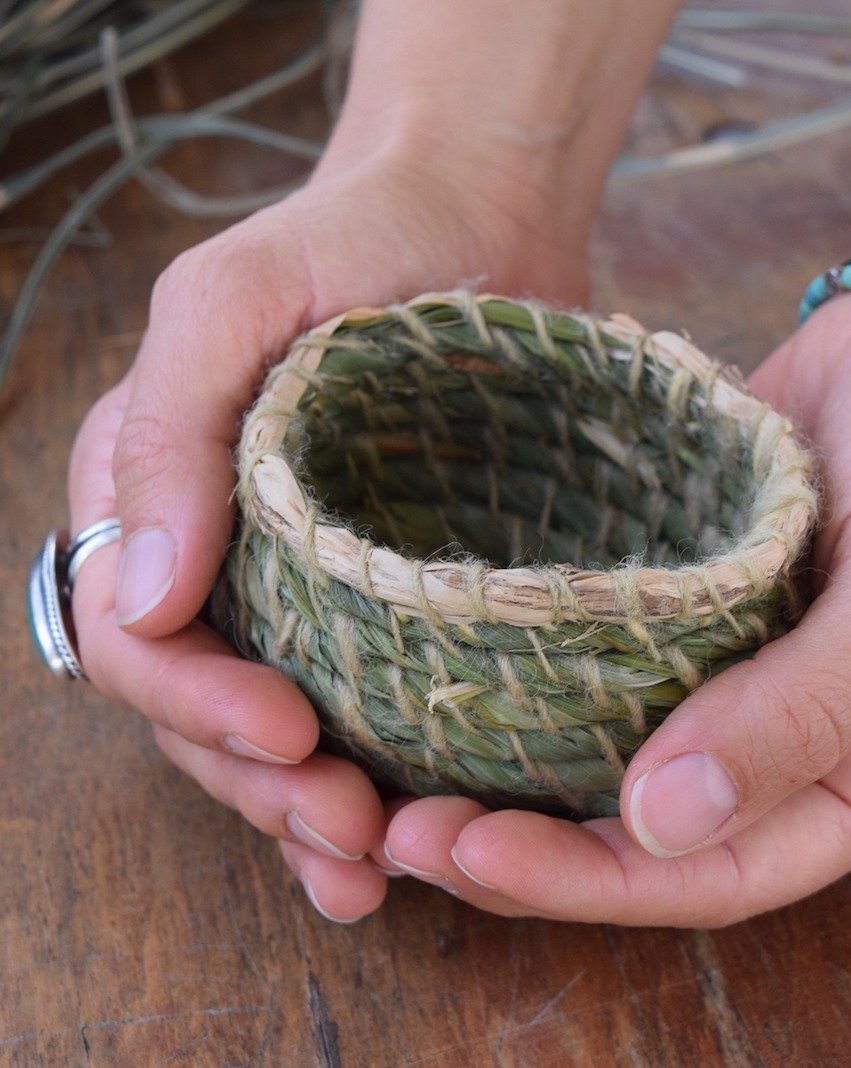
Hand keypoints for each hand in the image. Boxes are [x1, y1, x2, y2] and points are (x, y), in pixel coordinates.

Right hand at [67, 153, 586, 921]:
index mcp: (156, 494)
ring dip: (308, 814)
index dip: (195, 702)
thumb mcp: (230, 300)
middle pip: (203, 712)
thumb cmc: (351, 238)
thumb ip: (164, 433)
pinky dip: (373, 781)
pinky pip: (363, 706)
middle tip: (348, 834)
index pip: (137, 635)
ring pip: (275, 733)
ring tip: (371, 863)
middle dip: (262, 788)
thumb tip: (133, 596)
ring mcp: (308, 585)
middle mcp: (221, 555)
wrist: (476, 223)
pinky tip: (400, 838)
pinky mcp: (392, 596)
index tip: (286, 734)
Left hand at [375, 291, 850, 925]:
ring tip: (389, 777)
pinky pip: (590, 666)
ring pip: (599, 763)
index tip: (473, 856)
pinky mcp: (671, 610)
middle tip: (401, 833)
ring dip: (502, 780)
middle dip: (519, 848)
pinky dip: (521, 685)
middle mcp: (776, 752)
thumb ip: (807, 709)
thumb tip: (669, 822)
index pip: (713, 874)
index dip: (590, 882)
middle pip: (636, 837)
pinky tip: (438, 680)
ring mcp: (717, 679)